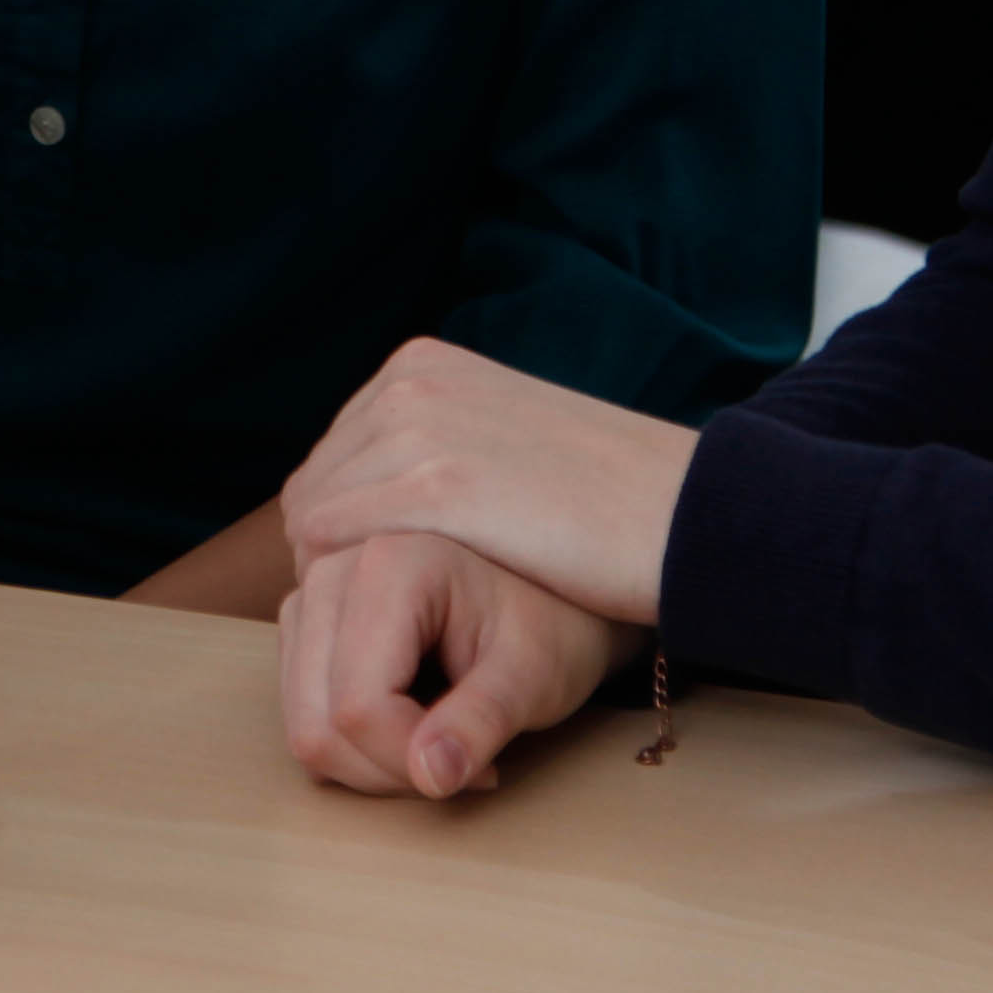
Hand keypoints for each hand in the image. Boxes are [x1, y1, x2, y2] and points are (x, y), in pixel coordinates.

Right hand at [278, 532, 616, 798]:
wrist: (548, 597)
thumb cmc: (549, 626)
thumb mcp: (534, 675)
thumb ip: (482, 721)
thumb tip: (430, 776)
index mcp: (390, 563)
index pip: (360, 706)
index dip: (411, 763)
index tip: (482, 771)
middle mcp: (331, 570)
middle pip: (320, 725)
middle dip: (390, 771)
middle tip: (463, 766)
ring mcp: (310, 599)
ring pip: (305, 731)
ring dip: (372, 766)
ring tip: (443, 745)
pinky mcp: (306, 629)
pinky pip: (306, 721)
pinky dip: (355, 749)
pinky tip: (413, 728)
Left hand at [279, 338, 694, 627]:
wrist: (677, 509)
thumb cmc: (602, 495)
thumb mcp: (507, 436)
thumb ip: (444, 446)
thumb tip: (386, 490)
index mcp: (423, 364)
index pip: (334, 455)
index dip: (349, 525)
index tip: (386, 582)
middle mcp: (409, 383)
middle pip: (315, 487)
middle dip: (338, 554)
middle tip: (385, 618)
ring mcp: (419, 428)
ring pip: (317, 521)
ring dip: (342, 580)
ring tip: (393, 628)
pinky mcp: (437, 484)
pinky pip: (339, 542)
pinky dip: (352, 590)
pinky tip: (397, 624)